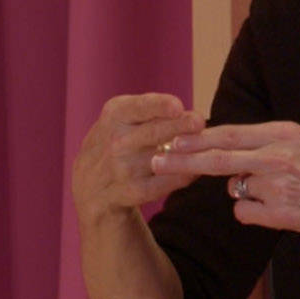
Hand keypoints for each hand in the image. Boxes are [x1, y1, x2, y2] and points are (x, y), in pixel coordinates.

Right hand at [71, 93, 204, 223]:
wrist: (91, 185)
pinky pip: (161, 184)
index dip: (158, 106)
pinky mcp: (129, 192)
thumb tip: (193, 117)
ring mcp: (121, 169)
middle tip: (200, 122)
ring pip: (161, 160)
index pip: (138, 107)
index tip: (178, 106)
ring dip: (187, 155)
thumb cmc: (120, 142)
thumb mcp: (125, 119)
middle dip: (178, 126)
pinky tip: (195, 172)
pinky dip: (181, 177)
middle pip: (152, 133)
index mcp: (115, 115)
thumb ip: (154, 111)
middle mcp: (115, 142)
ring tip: (208, 149)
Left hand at [150, 121, 299, 258]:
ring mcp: (277, 188)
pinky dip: (253, 212)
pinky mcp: (278, 215)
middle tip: (155, 159)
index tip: (171, 137)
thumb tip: (229, 144)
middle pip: (216, 159)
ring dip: (243, 189)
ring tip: (278, 190)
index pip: (228, 134)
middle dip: (182, 159)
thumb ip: (269, 141)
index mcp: (285, 134)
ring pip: (235, 188)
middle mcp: (277, 158)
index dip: (196, 137)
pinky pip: (245, 212)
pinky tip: (279, 209)